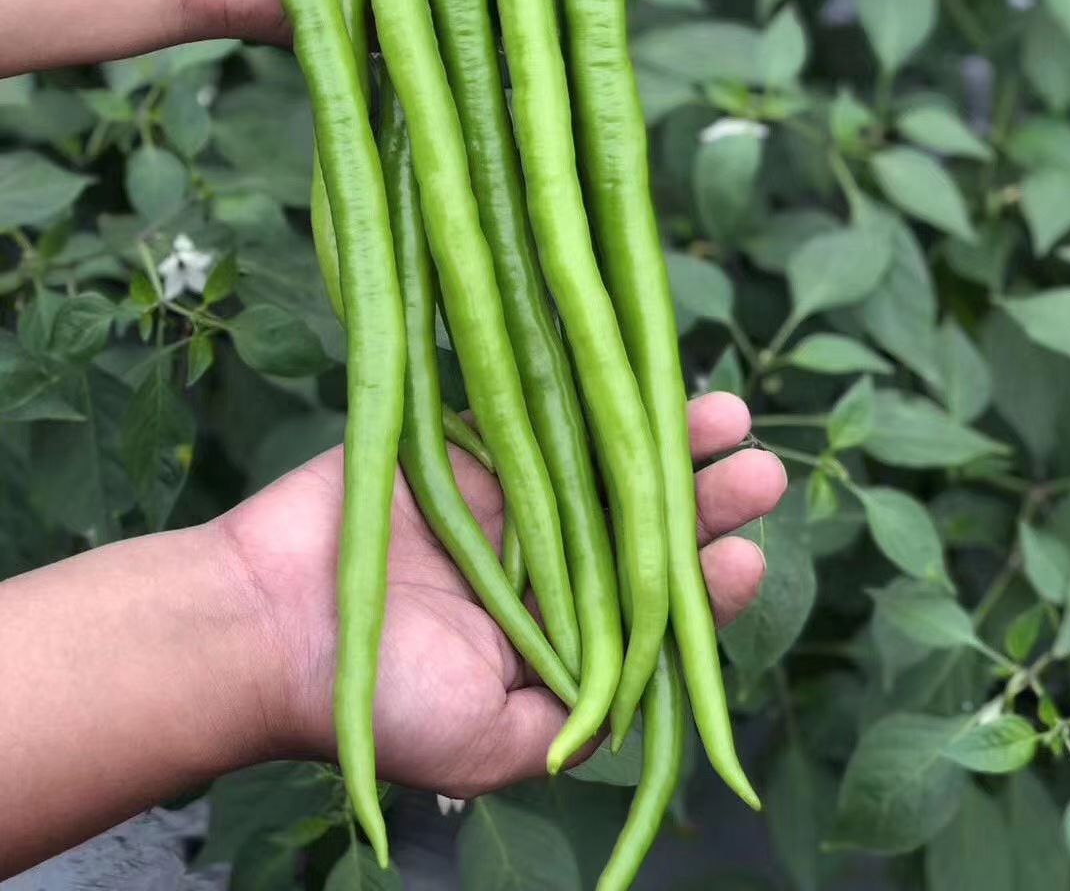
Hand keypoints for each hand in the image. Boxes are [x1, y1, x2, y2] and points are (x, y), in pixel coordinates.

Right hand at [219, 393, 785, 796]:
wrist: (264, 626)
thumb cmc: (378, 699)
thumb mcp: (490, 746)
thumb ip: (572, 727)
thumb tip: (648, 704)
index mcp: (559, 635)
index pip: (650, 607)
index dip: (700, 583)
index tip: (742, 554)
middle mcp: (544, 561)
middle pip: (638, 521)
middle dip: (700, 496)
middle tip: (755, 468)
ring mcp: (508, 497)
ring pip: (601, 459)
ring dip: (658, 436)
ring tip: (722, 414)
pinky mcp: (466, 445)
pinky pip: (532, 411)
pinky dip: (578, 389)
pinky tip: (624, 371)